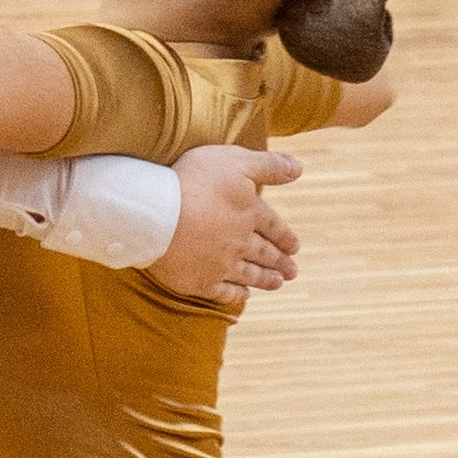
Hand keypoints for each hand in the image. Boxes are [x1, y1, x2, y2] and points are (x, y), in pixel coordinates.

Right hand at [152, 146, 301, 305]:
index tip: (295, 247)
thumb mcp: (236, 161)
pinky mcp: (200, 281)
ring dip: (265, 279)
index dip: (285, 237)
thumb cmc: (194, 181)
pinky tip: (244, 295)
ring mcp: (220, 264)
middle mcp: (241, 242)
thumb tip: (299, 169)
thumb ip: (268, 165)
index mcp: (250, 213)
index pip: (274, 227)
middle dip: (280, 262)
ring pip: (249, 274)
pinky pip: (223, 292)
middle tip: (292, 271)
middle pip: (264, 253)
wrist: (157, 214)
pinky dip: (236, 294)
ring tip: (278, 283)